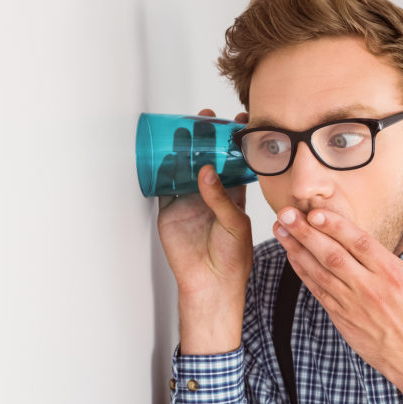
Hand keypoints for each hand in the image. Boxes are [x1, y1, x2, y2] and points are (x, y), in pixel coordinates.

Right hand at [157, 109, 251, 353]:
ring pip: (184, 168)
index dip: (236, 144)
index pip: (235, 164)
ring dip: (183, 150)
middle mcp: (210, 195)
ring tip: (184, 130)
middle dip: (206, 139)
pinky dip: (162, 170)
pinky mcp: (171, 210)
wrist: (210, 283)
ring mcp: (189, 201)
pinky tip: (162, 155)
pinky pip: (164, 186)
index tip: (240, 123)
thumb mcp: (235, 224)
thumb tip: (208, 171)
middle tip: (206, 120)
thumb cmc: (232, 258)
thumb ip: (222, 198)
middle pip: (207, 160)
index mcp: (233, 197)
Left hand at [273, 207, 402, 403]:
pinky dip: (302, 271)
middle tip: (286, 213)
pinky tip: (291, 254)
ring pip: (319, 271)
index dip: (336, 226)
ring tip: (280, 228)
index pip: (360, 244)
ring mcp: (353, 304)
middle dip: (306, 232)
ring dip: (297, 249)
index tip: (316, 212)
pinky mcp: (342, 317)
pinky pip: (317, 290)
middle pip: (333, 255)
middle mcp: (370, 288)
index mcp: (394, 275)